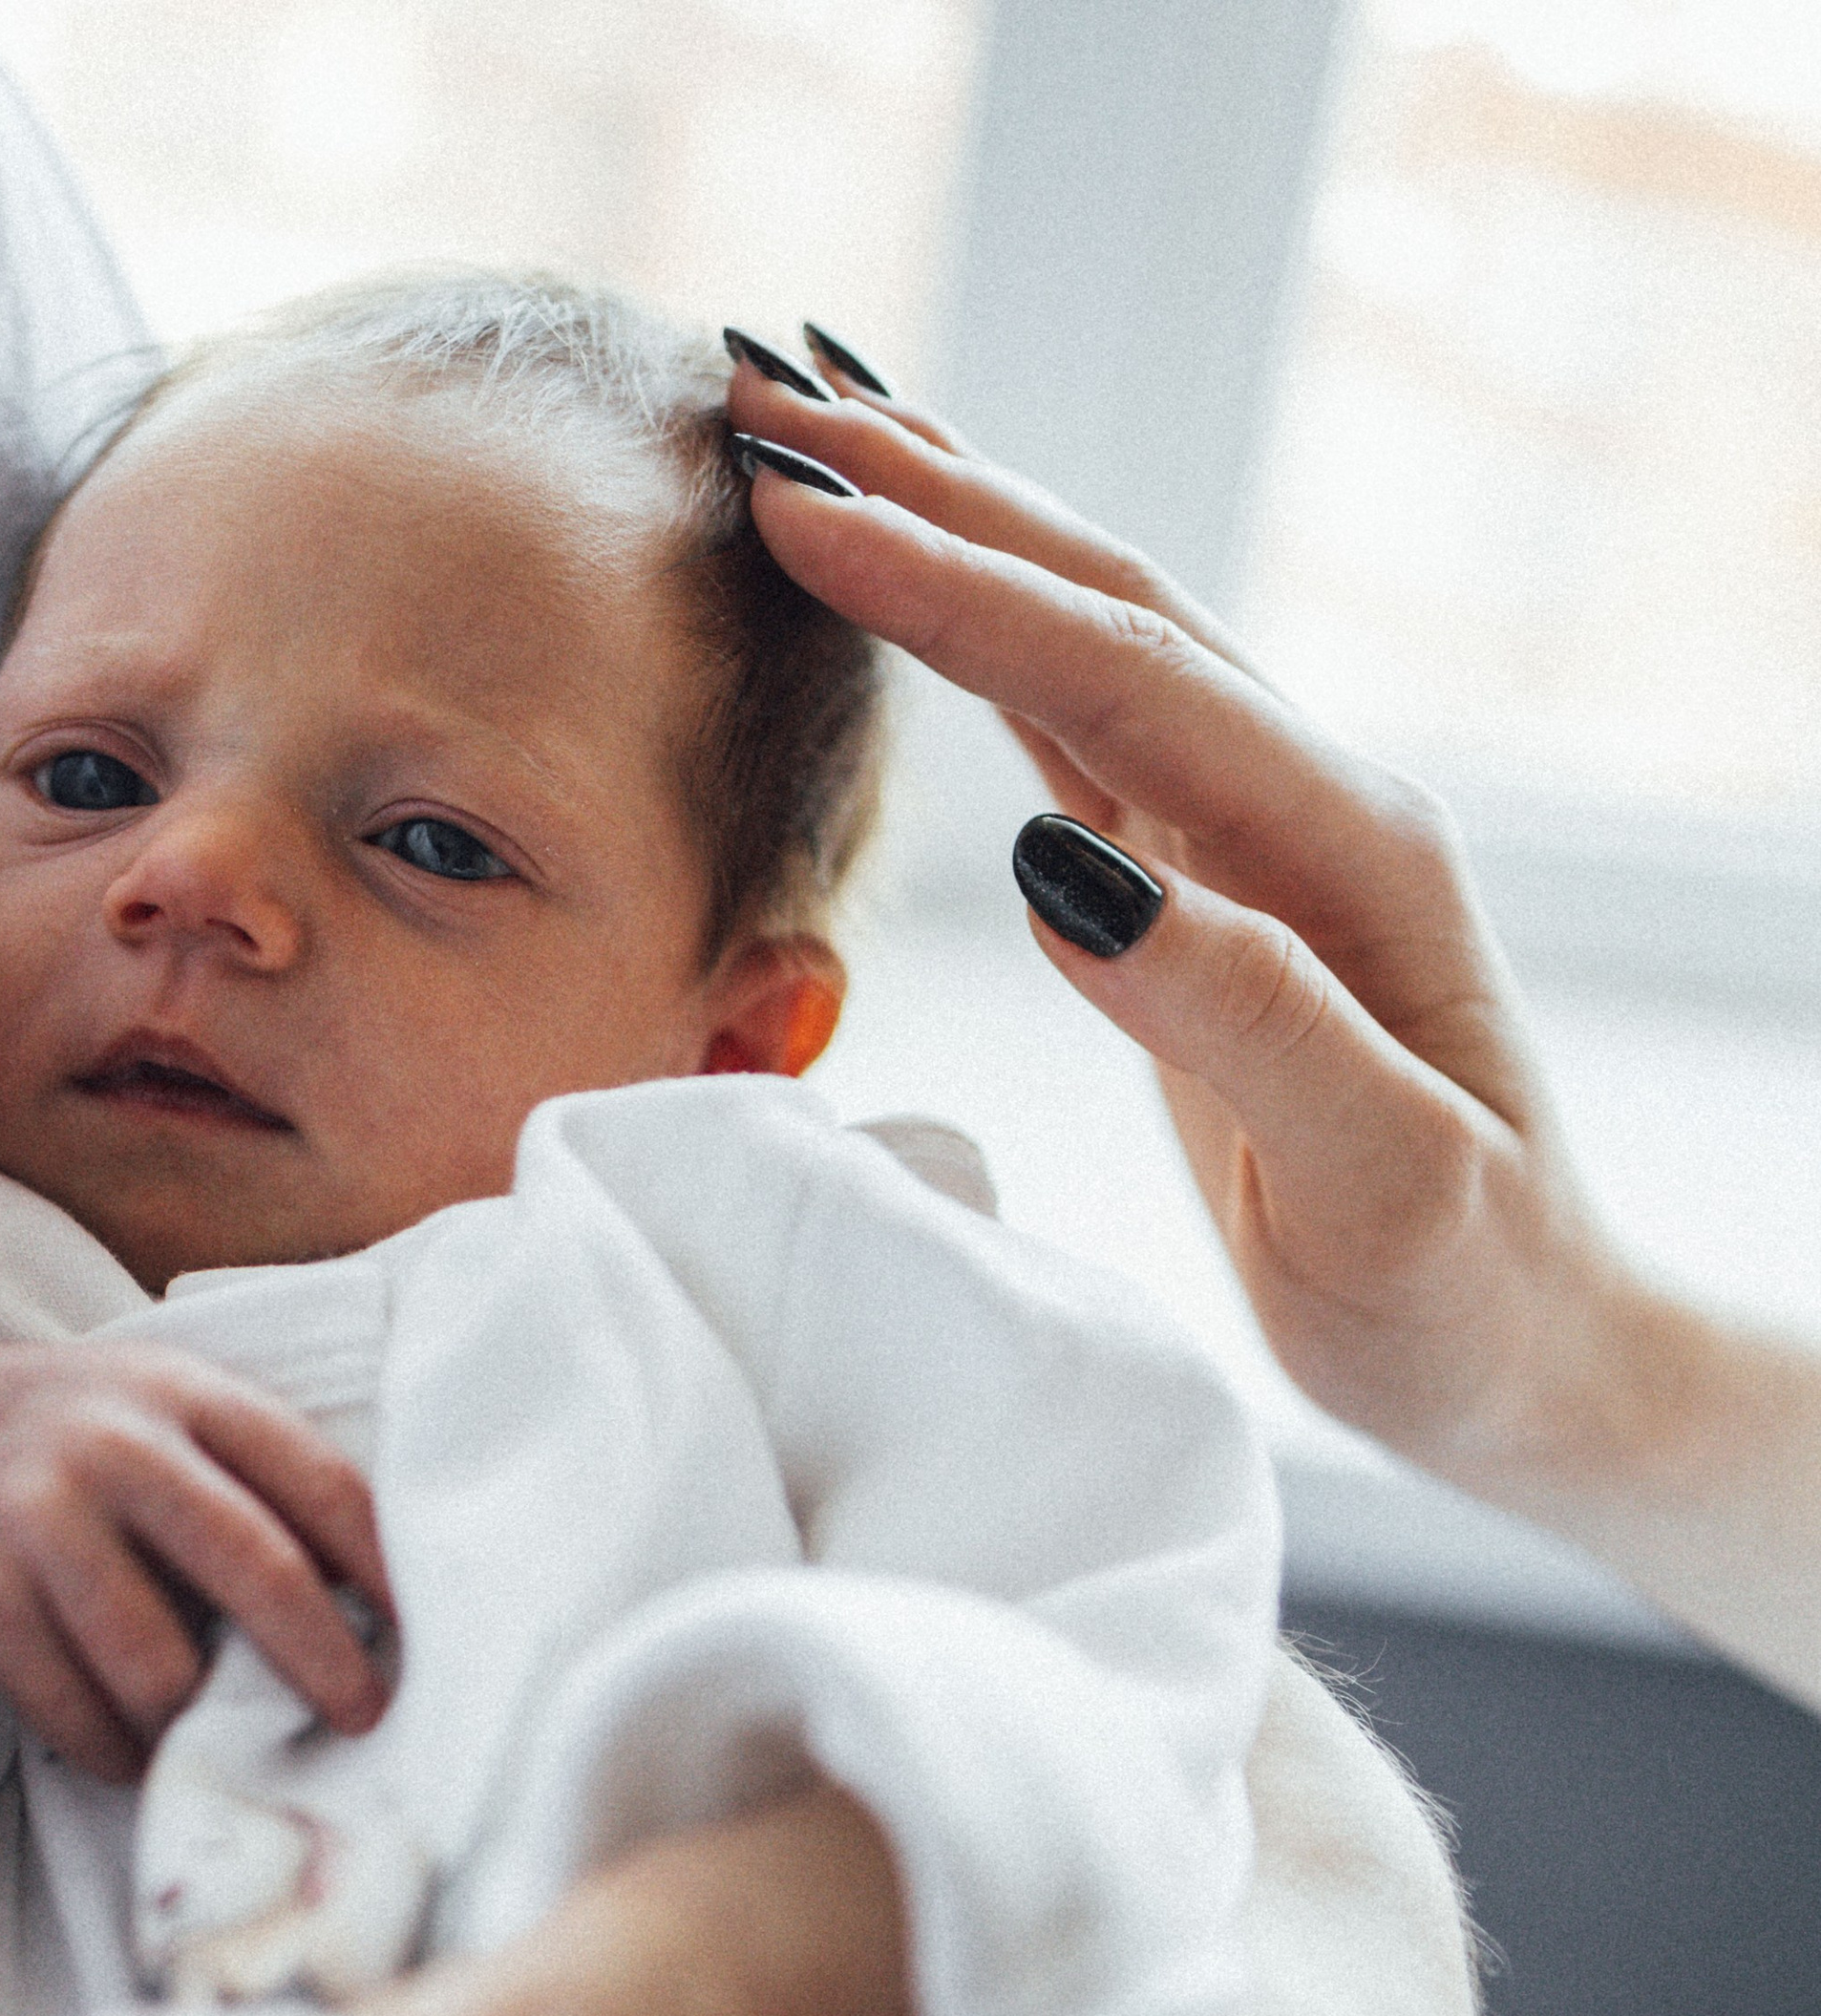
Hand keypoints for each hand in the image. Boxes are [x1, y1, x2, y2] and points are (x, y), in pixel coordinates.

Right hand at [0, 1341, 392, 1781]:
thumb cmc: (73, 1436)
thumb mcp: (167, 1409)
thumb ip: (254, 1477)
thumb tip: (373, 1607)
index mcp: (187, 1393)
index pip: (320, 1484)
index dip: (386, 1570)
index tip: (422, 1637)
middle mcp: (115, 1445)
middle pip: (257, 1568)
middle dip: (324, 1662)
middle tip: (362, 1718)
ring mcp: (36, 1517)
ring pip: (160, 1667)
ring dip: (203, 1728)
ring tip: (228, 1743)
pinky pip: (75, 1713)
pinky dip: (117, 1751)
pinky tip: (133, 1746)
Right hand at [721, 355, 1820, 1714]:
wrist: (1529, 1349)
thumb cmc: (1461, 1296)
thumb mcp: (1382, 1186)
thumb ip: (1248, 1020)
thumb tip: (1066, 865)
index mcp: (1349, 857)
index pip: (1128, 678)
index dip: (958, 588)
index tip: (798, 509)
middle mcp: (1309, 812)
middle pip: (1106, 604)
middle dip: (934, 493)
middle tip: (756, 396)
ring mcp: (1259, 843)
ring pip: (1091, 635)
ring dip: (955, 525)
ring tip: (810, 430)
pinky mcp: (1208, 895)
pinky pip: (1081, 719)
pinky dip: (986, 630)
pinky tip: (919, 577)